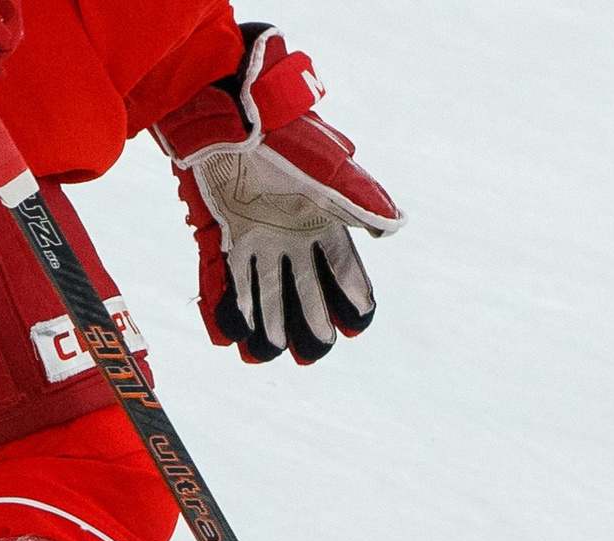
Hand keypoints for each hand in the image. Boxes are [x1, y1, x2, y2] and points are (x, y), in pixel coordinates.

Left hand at [153, 27, 402, 365]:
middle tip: (310, 356)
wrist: (226, 112)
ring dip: (265, 325)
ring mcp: (254, 238)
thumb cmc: (282, 137)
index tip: (353, 326)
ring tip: (264, 354)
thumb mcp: (328, 170)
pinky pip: (223, 277)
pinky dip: (224, 305)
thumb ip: (361, 200)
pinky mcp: (219, 233)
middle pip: (305, 293)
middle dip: (309, 326)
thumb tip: (394, 228)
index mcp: (323, 224)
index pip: (344, 274)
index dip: (351, 301)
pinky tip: (227, 335)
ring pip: (264, 292)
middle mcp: (291, 237)